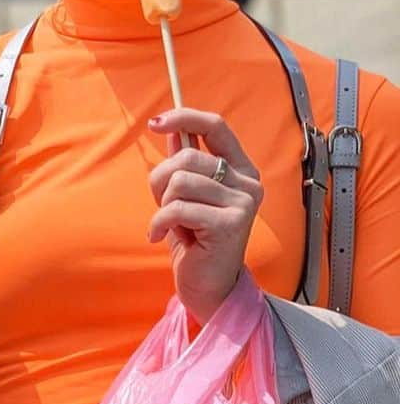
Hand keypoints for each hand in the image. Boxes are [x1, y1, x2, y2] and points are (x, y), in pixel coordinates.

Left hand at [146, 108, 263, 323]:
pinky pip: (176, 208)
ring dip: (162, 204)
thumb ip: (184, 162)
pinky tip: (160, 236)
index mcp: (240, 169)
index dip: (184, 118)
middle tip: (163, 206)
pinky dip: (159, 222)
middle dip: (161, 180)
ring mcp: (243, 203)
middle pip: (187, 157)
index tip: (155, 123)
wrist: (207, 285)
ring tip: (171, 223)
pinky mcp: (230, 224)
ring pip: (179, 182)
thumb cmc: (195, 239)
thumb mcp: (186, 195)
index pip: (215, 126)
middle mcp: (248, 183)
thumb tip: (171, 129)